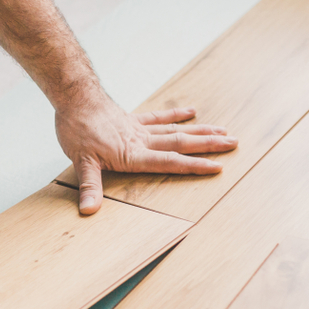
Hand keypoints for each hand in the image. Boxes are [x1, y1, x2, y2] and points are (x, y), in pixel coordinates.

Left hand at [55, 95, 237, 213]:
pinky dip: (175, 115)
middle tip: (234, 144)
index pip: (170, 162)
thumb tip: (89, 210)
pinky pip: (158, 117)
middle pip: (181, 143)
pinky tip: (192, 111)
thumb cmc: (77, 129)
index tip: (217, 167)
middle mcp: (142, 140)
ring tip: (224, 131)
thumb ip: (90, 186)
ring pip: (176, 130)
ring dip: (200, 131)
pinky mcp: (132, 119)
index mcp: (134, 154)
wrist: (74, 98)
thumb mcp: (81, 162)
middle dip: (208, 145)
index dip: (194, 166)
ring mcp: (139, 128)